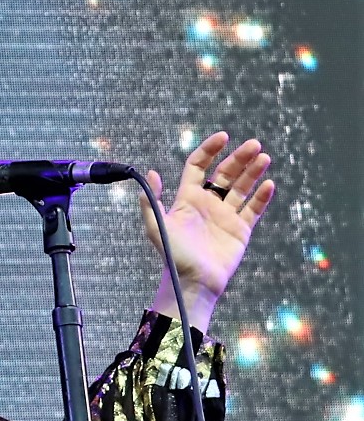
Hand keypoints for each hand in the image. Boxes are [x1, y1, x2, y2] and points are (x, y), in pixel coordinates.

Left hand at [140, 132, 273, 331]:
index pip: (200, 166)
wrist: (193, 282)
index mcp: (188, 198)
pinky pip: (253, 209)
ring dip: (253, 172)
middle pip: (226, 173)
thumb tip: (151, 172)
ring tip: (264, 158)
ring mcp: (226, 216)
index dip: (210, 150)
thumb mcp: (155, 226)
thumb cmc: (173, 255)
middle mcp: (208, 203)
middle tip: (254, 145)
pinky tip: (269, 184)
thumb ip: (151, 200)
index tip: (223, 138)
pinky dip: (262, 197)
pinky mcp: (240, 230)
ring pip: (242, 187)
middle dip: (239, 158)